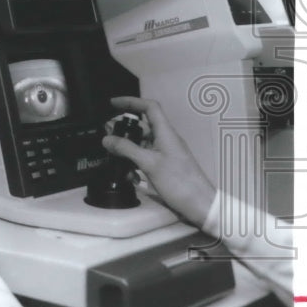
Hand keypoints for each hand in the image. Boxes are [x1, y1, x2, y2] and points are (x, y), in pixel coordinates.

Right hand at [103, 96, 215, 227]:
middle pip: (142, 126)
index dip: (131, 102)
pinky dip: (134, 162)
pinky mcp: (164, 166)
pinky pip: (145, 157)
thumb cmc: (178, 182)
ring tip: (112, 155)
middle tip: (106, 134)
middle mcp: (165, 139)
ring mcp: (165, 153)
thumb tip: (107, 139)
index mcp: (165, 133)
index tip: (113, 104)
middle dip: (123, 128)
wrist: (199, 205)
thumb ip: (127, 149)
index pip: (149, 107)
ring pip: (141, 143)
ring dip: (127, 148)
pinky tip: (128, 174)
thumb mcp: (149, 164)